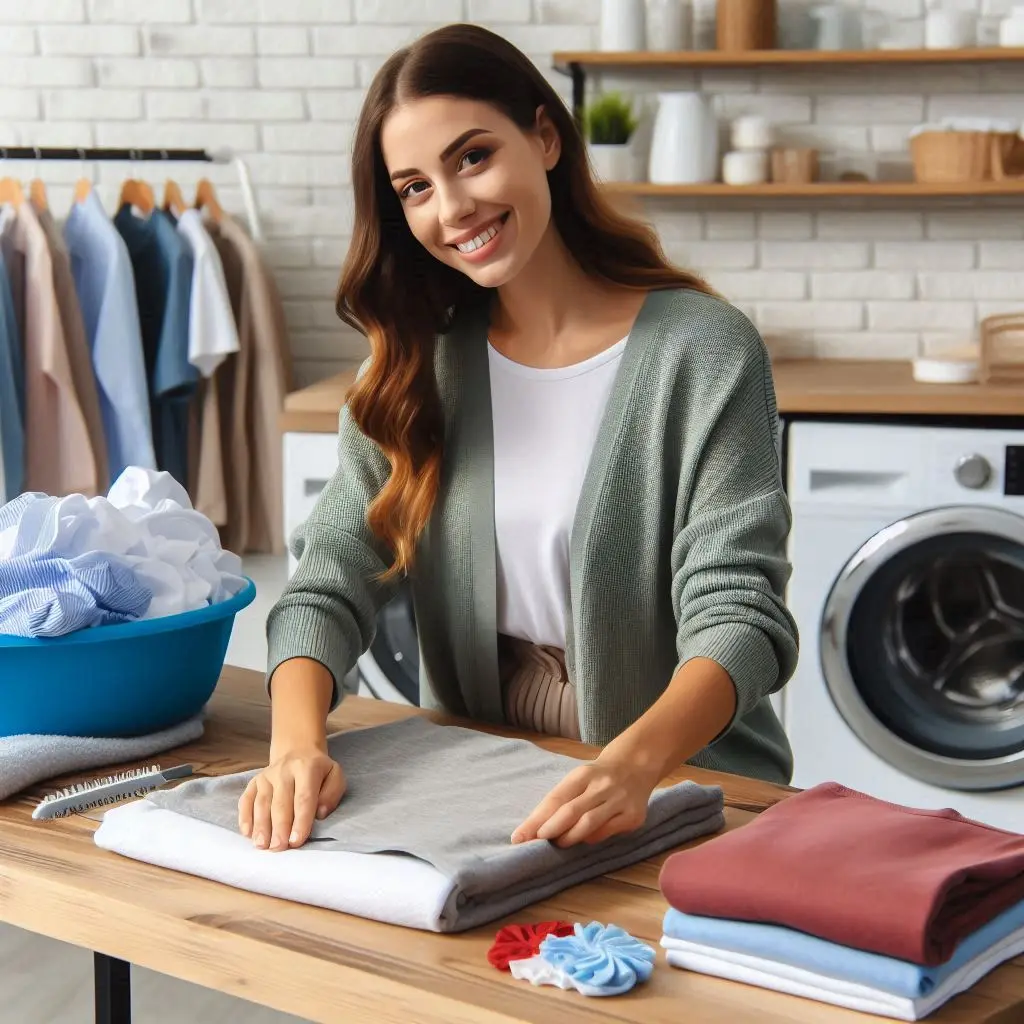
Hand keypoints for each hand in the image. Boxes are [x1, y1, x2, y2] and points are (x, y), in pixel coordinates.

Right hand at [237, 747, 344, 851]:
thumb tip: (320, 814)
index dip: (300, 821)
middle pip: (280, 802)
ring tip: (262, 845)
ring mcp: (266, 776)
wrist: (298, 751)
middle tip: (278, 848)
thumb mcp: (335, 776)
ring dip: (261, 826)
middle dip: (279, 827)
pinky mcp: (254, 782)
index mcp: (307, 768)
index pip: (303, 797)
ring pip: (262, 803)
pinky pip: (246, 800)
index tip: (296, 841)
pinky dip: (245, 817)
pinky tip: (247, 833)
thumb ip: (332, 794)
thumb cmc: (319, 772)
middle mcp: (284, 770)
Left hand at [510, 755, 657, 847]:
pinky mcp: (633, 816)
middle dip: (550, 830)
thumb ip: (561, 800)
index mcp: (582, 774)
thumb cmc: (597, 777)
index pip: (555, 798)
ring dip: (569, 837)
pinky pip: (606, 832)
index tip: (518, 837)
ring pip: (588, 824)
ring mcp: (619, 800)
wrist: (636, 765)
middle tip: (535, 843)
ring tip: (558, 843)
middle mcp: (602, 785)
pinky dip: (590, 839)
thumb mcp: (578, 779)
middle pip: (570, 811)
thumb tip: (534, 829)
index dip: (536, 820)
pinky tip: (583, 839)